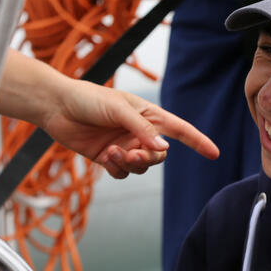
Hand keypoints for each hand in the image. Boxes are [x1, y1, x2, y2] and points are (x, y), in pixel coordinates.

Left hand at [36, 77, 219, 178]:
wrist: (55, 106)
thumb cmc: (88, 98)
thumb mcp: (119, 109)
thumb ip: (143, 129)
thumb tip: (164, 150)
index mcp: (149, 116)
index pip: (181, 131)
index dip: (199, 142)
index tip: (214, 153)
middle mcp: (140, 133)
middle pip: (160, 155)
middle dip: (149, 158)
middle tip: (133, 154)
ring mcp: (125, 146)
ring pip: (141, 166)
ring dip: (131, 163)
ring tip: (114, 152)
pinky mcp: (108, 157)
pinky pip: (122, 172)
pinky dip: (118, 168)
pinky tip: (106, 157)